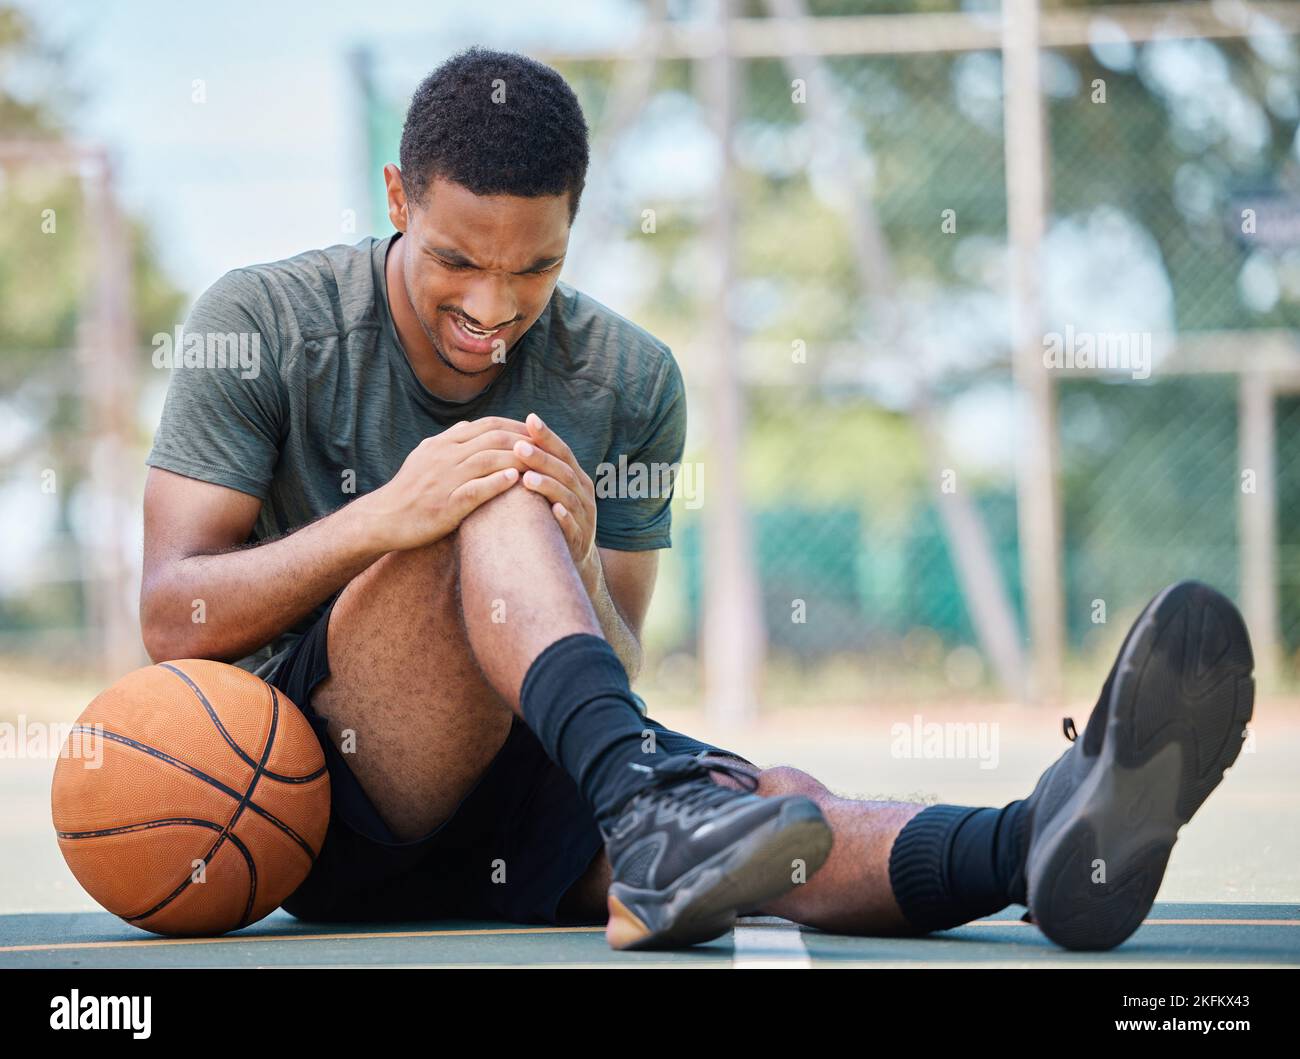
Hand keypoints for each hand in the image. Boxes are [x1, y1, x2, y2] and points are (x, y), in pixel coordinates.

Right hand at [363, 417, 529, 550]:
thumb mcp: (425, 456)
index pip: (487, 425)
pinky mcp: (445, 504)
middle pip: (493, 438)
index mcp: (444, 443)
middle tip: (548, 447)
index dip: (515, 426)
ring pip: (487, 460)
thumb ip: (449, 440)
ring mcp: (445, 479)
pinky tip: (516, 482)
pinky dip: (496, 483)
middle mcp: (445, 456)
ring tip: (541, 463)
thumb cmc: (408, 489)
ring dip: (517, 459)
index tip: (538, 432)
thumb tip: (467, 424)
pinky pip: (474, 489)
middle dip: (524, 440)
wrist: (383, 518)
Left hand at [514, 412, 598, 584]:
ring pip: (568, 496)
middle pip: (564, 470)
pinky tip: (554, 510)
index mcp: (576, 477)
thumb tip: (510, 436)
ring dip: (548, 486)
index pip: (562, 451)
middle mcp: (583, 493)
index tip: (530, 419)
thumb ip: (539, 467)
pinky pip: (573, 526)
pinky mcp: (580, 539)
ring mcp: (584, 516)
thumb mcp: (551, 489)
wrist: (573, 558)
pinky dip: (565, 517)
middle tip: (519, 447)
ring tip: (527, 478)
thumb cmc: (552, 517)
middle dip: (542, 458)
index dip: (547, 436)